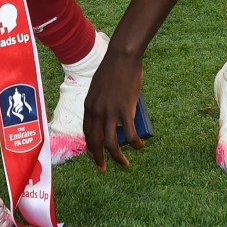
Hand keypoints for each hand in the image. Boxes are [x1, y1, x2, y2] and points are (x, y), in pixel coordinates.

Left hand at [83, 44, 145, 171]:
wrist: (122, 58)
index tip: (95, 155)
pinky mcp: (124, 111)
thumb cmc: (113, 69)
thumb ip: (102, 103)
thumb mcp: (100, 88)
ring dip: (118, 158)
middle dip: (99, 159)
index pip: (87, 132)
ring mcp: (110, 113)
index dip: (91, 146)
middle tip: (104, 169)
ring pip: (111, 144)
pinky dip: (135, 144)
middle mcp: (96, 112)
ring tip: (125, 165)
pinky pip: (129, 134)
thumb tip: (113, 116)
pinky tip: (140, 146)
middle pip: (95, 142)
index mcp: (89, 105)